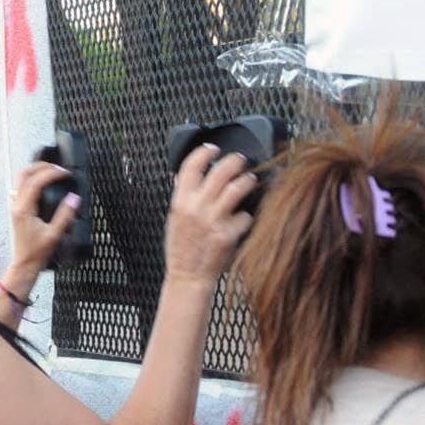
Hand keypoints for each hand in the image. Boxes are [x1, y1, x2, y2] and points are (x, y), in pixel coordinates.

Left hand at [8, 161, 78, 275]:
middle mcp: (16, 204)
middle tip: (58, 168)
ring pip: (20, 178)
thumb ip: (65, 215)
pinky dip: (32, 178)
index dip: (52, 173)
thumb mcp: (55, 234)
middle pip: (24, 173)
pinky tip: (44, 182)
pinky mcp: (17, 208)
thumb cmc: (37, 252)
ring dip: (36, 170)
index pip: (36, 182)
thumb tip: (75, 198)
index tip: (66, 173)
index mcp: (24, 209)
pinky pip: (21, 186)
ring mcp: (14, 205)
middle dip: (41, 166)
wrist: (25, 264)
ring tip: (53, 171)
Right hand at [165, 145, 254, 281]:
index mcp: (180, 202)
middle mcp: (196, 208)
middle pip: (220, 171)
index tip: (213, 148)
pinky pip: (245, 216)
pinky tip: (243, 218)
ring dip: (247, 181)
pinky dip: (246, 216)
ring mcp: (213, 221)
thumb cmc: (181, 249)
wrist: (188, 276)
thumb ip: (181, 196)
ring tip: (250, 180)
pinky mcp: (228, 234)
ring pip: (238, 188)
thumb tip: (183, 176)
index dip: (204, 152)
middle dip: (235, 161)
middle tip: (241, 160)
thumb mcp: (174, 219)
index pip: (191, 166)